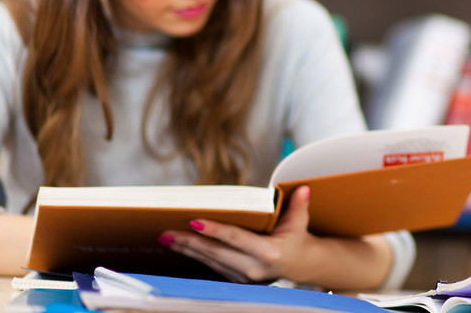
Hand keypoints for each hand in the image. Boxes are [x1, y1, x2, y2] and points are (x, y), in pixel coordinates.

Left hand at [159, 185, 317, 282]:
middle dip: (190, 243)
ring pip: (211, 262)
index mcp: (269, 253)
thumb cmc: (297, 238)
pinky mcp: (238, 281)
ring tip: (167, 239)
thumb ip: (299, 205)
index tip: (193, 222)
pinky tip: (182, 247)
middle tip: (167, 233)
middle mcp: (254, 269)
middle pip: (216, 253)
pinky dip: (197, 257)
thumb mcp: (300, 221)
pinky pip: (213, 267)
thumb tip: (302, 189)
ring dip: (188, 250)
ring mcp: (245, 278)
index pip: (236, 238)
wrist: (301, 265)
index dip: (214, 230)